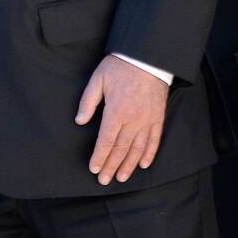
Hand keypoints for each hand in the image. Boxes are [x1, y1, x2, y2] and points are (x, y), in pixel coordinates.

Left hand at [76, 54, 169, 185]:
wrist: (148, 57)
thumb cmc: (120, 66)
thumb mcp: (97, 79)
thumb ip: (87, 102)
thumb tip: (79, 120)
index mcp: (116, 111)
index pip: (105, 141)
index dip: (99, 157)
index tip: (93, 169)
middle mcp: (132, 120)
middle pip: (120, 149)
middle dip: (111, 166)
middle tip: (104, 180)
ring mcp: (147, 120)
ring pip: (137, 149)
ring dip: (128, 165)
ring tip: (121, 178)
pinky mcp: (158, 118)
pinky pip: (154, 140)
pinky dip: (149, 154)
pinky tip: (143, 165)